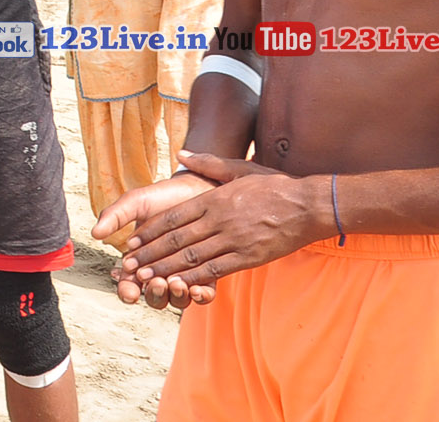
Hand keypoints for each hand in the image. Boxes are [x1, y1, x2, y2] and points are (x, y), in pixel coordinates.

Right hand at [93, 170, 218, 308]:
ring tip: (176, 283)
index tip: (130, 289)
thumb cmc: (164, 196)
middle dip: (154, 295)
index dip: (127, 291)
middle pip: (155, 298)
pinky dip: (200, 297)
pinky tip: (197, 287)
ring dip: (176, 297)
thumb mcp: (135, 203)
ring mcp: (184, 273)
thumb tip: (96, 233)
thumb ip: (115, 216)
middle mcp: (161, 270)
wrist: (197, 187)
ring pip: (178, 300)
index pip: (129, 284)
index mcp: (139, 259)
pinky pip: (204, 295)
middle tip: (155, 280)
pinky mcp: (207, 272)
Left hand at [118, 151, 329, 298]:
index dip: (151, 230)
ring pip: (193, 257)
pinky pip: (217, 269)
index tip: (131, 240)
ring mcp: (235, 240)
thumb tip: (180, 154)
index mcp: (215, 198)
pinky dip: (195, 278)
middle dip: (150, 253)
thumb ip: (208, 163)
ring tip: (144, 278)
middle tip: (128, 264)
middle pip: (178, 239)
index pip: (174, 216)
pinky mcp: (250, 257)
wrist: (310, 206)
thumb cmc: (274, 186)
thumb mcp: (239, 168)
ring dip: (166, 268)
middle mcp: (220, 220)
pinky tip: (178, 285)